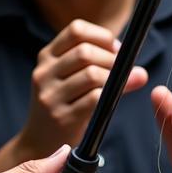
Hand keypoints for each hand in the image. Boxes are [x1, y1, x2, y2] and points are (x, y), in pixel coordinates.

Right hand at [17, 20, 148, 158]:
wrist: (39, 142)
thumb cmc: (62, 105)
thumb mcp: (65, 78)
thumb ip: (93, 64)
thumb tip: (132, 62)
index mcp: (46, 57)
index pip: (75, 30)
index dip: (102, 36)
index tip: (114, 49)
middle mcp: (44, 74)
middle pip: (85, 52)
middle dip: (111, 59)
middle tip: (123, 69)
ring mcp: (50, 97)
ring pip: (91, 74)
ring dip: (115, 77)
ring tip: (125, 82)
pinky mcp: (62, 118)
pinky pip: (94, 99)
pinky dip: (112, 95)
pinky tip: (118, 96)